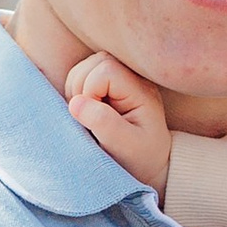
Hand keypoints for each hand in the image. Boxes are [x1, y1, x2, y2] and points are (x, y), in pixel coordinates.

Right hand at [65, 51, 171, 193]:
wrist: (150, 164)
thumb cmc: (141, 157)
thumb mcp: (126, 146)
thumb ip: (104, 123)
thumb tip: (75, 103)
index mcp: (141, 90)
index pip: (105, 70)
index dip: (90, 92)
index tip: (97, 119)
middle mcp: (132, 77)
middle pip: (95, 62)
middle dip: (80, 89)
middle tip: (89, 118)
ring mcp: (120, 78)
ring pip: (85, 67)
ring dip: (76, 91)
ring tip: (89, 117)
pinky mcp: (108, 84)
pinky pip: (83, 76)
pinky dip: (77, 93)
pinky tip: (88, 112)